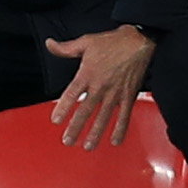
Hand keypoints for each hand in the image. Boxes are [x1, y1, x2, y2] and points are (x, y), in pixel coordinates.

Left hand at [46, 26, 157, 149]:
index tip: (55, 120)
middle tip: (68, 141)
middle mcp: (100, 86)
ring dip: (95, 133)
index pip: (72, 94)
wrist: (138, 41)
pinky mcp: (129, 96)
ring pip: (103, 117)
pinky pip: (125, 116)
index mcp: (88, 73)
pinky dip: (120, 129)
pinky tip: (116, 141)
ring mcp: (115, 93)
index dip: (63, 108)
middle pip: (85, 111)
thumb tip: (49, 44)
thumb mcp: (85, 41)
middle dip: (76, 127)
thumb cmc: (112, 42)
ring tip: (88, 146)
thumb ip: (66, 48)